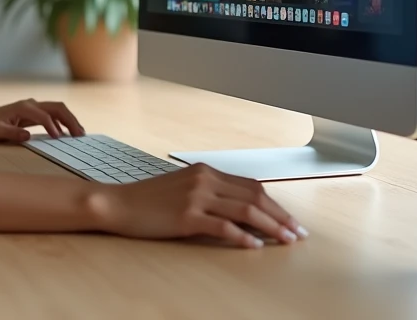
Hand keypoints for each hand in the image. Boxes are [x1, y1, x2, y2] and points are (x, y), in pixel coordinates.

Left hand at [0, 99, 85, 142]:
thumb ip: (12, 133)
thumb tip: (28, 136)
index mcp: (23, 107)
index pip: (45, 116)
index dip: (54, 128)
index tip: (59, 140)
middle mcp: (30, 104)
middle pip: (57, 108)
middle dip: (70, 120)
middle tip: (81, 134)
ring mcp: (31, 107)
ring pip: (56, 110)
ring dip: (68, 120)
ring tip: (79, 133)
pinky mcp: (31, 113)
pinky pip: (51, 115)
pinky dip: (61, 122)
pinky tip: (65, 133)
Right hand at [97, 163, 305, 247]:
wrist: (118, 204)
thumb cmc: (148, 200)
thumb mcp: (181, 188)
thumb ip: (209, 193)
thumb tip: (239, 211)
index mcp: (204, 171)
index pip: (251, 186)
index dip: (275, 204)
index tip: (289, 220)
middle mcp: (204, 180)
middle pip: (255, 197)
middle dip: (281, 216)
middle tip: (298, 233)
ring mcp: (196, 197)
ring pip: (245, 211)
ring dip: (271, 227)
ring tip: (286, 240)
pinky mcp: (187, 216)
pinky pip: (223, 227)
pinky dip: (243, 236)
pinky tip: (254, 246)